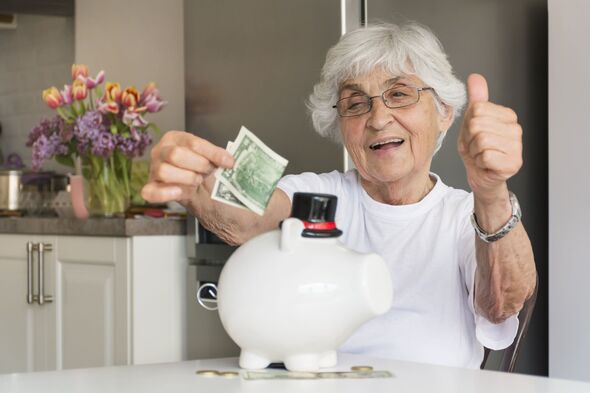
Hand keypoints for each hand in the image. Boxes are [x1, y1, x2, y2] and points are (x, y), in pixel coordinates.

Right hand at [141, 131, 234, 203]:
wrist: (199, 191)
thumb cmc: (202, 169)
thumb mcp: (210, 159)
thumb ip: (217, 156)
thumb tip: (229, 161)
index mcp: (175, 138)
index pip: (193, 143)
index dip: (213, 154)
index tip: (229, 163)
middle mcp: (160, 151)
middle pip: (175, 155)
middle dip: (198, 165)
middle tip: (208, 172)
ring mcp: (153, 170)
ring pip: (165, 171)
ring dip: (186, 178)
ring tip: (197, 181)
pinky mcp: (151, 188)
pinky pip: (151, 192)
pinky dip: (165, 193)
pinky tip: (179, 192)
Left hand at [458, 74, 522, 198]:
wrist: (481, 176)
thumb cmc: (477, 150)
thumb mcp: (472, 121)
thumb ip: (476, 99)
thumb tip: (475, 77)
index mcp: (507, 115)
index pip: (477, 109)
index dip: (467, 124)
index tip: (473, 134)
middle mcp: (516, 129)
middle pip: (477, 125)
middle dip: (469, 139)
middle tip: (476, 147)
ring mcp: (517, 146)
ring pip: (481, 140)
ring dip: (474, 151)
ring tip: (481, 155)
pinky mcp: (513, 163)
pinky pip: (485, 156)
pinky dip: (479, 162)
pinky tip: (486, 164)